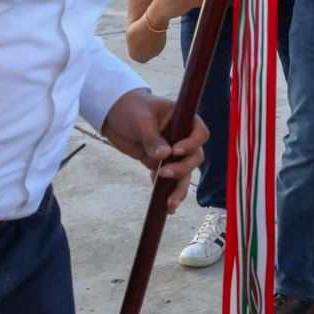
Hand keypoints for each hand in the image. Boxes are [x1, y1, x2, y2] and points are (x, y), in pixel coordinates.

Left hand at [101, 90, 208, 211]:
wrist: (113, 114)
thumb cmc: (130, 108)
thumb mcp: (140, 120)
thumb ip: (152, 138)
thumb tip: (165, 156)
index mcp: (184, 119)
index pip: (200, 133)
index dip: (192, 144)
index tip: (175, 151)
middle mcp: (183, 137)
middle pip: (195, 157)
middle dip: (183, 168)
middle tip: (164, 173)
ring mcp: (173, 152)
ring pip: (185, 172)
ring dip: (179, 188)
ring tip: (170, 204)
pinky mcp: (161, 163)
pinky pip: (170, 180)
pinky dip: (167, 192)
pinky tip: (164, 205)